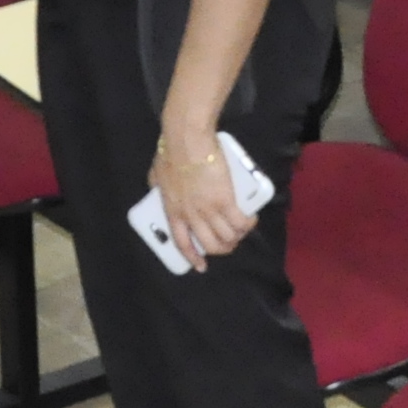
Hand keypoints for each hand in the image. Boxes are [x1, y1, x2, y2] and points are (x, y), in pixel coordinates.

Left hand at [150, 120, 256, 265]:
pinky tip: (251, 220)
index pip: (183, 243)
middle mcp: (191, 217)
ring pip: (227, 237)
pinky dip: (247, 224)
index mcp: (173, 212)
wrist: (187, 142)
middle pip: (210, 244)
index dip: (193, 257)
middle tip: (229, 244)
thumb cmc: (170, 153)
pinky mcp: (226, 200)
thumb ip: (157, 185)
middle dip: (222, 248)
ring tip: (242, 232)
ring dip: (236, 238)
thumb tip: (157, 186)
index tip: (201, 265)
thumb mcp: (156, 175)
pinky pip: (240, 222)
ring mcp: (209, 210)